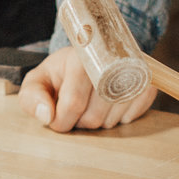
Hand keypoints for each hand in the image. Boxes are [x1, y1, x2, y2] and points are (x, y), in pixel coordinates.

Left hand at [21, 46, 158, 131]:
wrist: (91, 59)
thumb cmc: (61, 74)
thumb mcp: (38, 81)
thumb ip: (32, 98)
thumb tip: (46, 116)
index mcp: (79, 56)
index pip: (72, 104)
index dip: (61, 120)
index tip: (56, 116)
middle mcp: (109, 60)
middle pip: (93, 117)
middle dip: (80, 122)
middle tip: (76, 107)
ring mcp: (131, 71)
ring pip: (112, 121)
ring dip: (99, 122)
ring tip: (92, 104)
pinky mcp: (146, 82)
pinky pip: (132, 117)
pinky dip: (119, 119)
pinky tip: (110, 106)